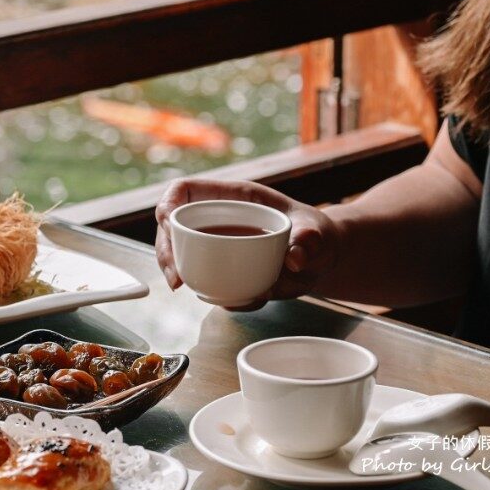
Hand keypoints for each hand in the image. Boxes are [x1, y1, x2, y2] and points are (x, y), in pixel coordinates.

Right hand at [153, 179, 339, 310]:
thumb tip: (295, 258)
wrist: (323, 261)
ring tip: (183, 287)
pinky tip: (229, 299)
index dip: (169, 201)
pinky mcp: (224, 269)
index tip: (166, 222)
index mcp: (234, 198)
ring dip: (175, 271)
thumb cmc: (318, 234)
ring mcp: (218, 245)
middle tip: (175, 277)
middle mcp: (219, 220)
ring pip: (180, 253)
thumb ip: (310, 239)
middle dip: (165, 249)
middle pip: (174, 226)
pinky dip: (208, 292)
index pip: (187, 190)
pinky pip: (204, 279)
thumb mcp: (317, 232)